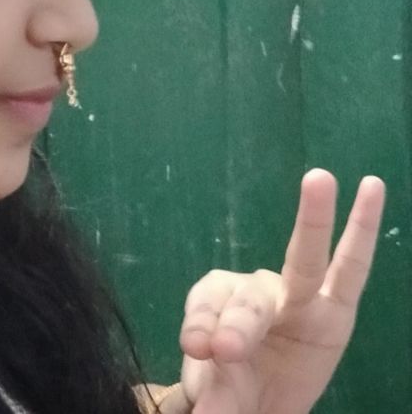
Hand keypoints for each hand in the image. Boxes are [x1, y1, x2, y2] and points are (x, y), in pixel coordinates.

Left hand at [176, 169, 384, 413]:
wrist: (258, 402)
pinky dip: (363, 226)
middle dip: (237, 317)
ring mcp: (297, 294)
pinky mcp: (336, 306)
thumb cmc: (230, 384)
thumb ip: (214, 395)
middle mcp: (255, 290)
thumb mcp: (217, 394)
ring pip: (304, 261)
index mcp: (215, 304)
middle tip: (223, 348)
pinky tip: (371, 187)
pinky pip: (353, 266)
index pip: (206, 305)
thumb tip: (207, 405)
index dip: (201, 324)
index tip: (197, 350)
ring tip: (319, 178)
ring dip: (314, 218)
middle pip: (247, 296)